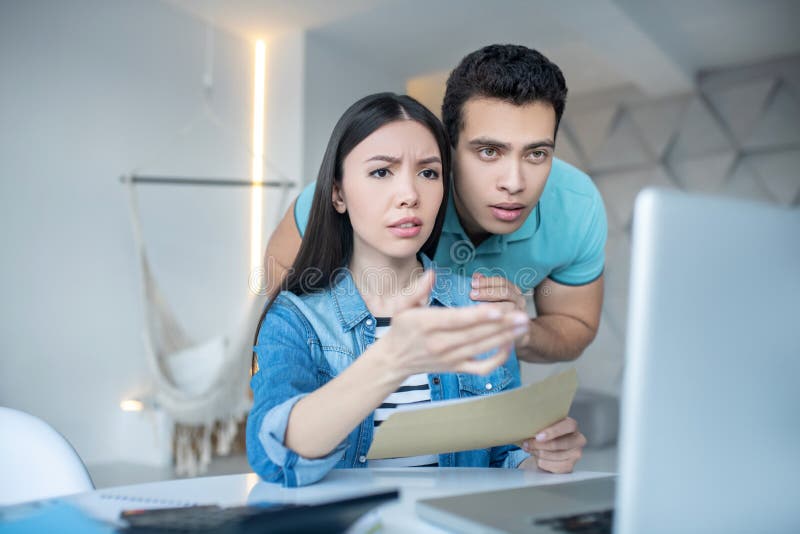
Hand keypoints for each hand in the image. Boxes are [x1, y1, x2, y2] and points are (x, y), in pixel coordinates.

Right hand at [374, 270, 529, 377]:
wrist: (394, 359)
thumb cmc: (401, 328)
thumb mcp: (402, 305)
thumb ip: (418, 289)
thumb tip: (432, 273)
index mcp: (427, 324)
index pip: (457, 320)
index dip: (479, 316)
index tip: (498, 309)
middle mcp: (440, 343)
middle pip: (475, 334)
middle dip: (501, 325)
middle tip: (522, 315)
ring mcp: (450, 358)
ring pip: (482, 348)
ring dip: (505, 337)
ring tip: (522, 326)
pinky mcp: (456, 369)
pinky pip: (481, 368)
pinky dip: (497, 359)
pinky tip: (509, 345)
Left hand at [470, 273, 528, 343]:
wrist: (521, 334)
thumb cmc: (503, 313)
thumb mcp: (497, 298)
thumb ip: (487, 286)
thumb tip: (476, 275)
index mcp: (514, 291)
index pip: (502, 282)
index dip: (487, 281)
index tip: (473, 283)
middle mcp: (520, 301)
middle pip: (505, 293)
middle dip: (487, 292)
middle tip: (471, 294)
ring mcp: (521, 315)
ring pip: (508, 308)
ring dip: (491, 307)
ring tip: (476, 308)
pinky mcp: (521, 329)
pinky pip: (509, 326)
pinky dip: (497, 323)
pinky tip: (484, 323)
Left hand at [518, 417, 585, 473]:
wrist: (548, 448)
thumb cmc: (546, 434)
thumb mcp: (544, 425)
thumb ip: (540, 424)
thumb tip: (527, 427)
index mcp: (572, 426)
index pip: (568, 426)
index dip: (553, 431)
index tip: (538, 436)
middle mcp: (578, 440)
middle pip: (559, 444)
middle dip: (539, 445)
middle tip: (527, 443)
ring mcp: (575, 454)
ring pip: (553, 456)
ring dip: (538, 453)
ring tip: (530, 448)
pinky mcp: (570, 466)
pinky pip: (552, 466)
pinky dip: (541, 462)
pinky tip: (537, 457)